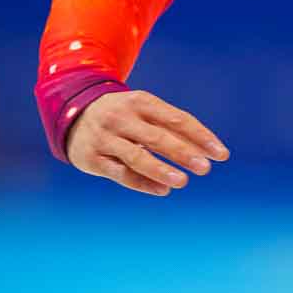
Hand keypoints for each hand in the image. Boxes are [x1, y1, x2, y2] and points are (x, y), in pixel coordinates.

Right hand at [66, 90, 229, 195]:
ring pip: (136, 156)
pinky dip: (142, 183)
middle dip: (183, 152)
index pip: (177, 119)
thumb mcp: (143, 110)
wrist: (72, 113)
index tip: (221, 154)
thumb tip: (204, 151)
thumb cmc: (123, 116)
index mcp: (141, 101)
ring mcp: (106, 138)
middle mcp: (122, 118)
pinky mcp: (92, 158)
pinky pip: (120, 173)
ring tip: (182, 181)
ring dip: (161, 169)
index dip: (200, 136)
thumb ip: (170, 129)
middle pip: (157, 136)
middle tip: (205, 168)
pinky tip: (162, 190)